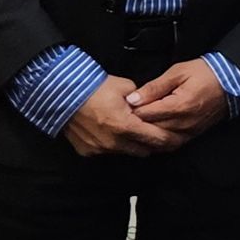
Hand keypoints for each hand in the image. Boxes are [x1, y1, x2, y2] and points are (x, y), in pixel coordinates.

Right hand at [63, 76, 180, 157]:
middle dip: (154, 143)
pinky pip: (108, 152)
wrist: (60, 93)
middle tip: (159, 134)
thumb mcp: (125, 87)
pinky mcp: (87, 151)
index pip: (157, 139)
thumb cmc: (95, 87)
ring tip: (137, 132)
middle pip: (144, 150)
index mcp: (126, 126)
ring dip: (134, 144)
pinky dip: (115, 145)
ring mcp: (99, 149)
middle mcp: (114, 143)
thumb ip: (142, 100)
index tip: (179, 137)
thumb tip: (150, 106)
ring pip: (127, 152)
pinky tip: (114, 132)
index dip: (170, 139)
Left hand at [126, 59, 229, 142]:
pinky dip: (160, 141)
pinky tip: (154, 134)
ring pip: (160, 140)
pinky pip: (172, 144)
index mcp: (179, 105)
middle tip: (128, 116)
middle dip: (137, 123)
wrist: (231, 81)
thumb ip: (154, 87)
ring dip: (148, 134)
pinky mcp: (194, 134)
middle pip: (150, 129)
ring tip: (139, 125)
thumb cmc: (205, 73)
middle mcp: (184, 122)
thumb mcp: (178, 72)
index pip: (145, 114)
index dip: (132, 110)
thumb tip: (133, 98)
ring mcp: (190, 131)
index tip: (125, 105)